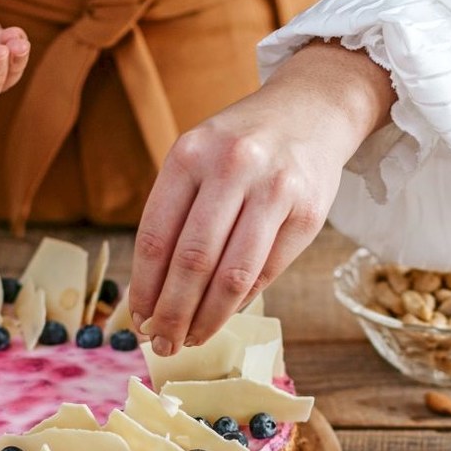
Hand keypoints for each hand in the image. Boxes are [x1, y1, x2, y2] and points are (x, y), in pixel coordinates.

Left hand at [129, 43, 395, 355]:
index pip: (156, 236)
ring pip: (232, 275)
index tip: (138, 318)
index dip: (144, 286)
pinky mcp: (308, 214)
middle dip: (173, 313)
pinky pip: (266, 272)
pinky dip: (240, 302)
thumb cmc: (241, 144)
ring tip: (191, 339)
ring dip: (207, 318)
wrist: (312, 108)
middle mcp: (233, 168)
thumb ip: (175, 214)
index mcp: (191, 154)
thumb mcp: (198, 156)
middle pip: (193, 261)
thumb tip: (152, 294)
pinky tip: (223, 315)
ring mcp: (275, 190)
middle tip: (162, 342)